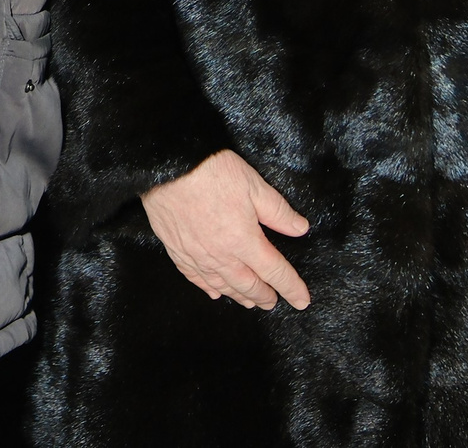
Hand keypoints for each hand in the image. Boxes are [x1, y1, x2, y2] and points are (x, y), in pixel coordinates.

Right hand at [140, 149, 312, 311]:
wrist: (165, 166)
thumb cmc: (209, 171)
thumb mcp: (253, 184)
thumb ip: (278, 211)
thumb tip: (299, 229)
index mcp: (244, 240)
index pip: (274, 272)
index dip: (291, 288)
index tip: (302, 300)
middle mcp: (221, 255)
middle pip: (248, 284)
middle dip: (264, 296)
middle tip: (273, 303)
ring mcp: (196, 255)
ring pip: (222, 285)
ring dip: (239, 296)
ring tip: (250, 302)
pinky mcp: (176, 249)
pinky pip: (194, 277)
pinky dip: (207, 287)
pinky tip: (214, 292)